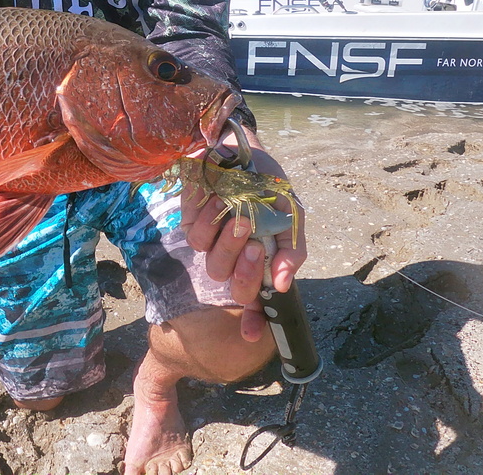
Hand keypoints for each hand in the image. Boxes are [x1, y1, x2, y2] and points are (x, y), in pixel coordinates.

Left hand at [180, 139, 306, 341]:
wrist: (240, 147)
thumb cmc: (267, 182)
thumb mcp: (290, 212)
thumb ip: (292, 247)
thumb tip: (282, 283)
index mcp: (260, 260)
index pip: (257, 302)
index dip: (253, 322)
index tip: (250, 335)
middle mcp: (234, 257)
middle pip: (232, 285)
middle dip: (243, 267)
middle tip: (252, 238)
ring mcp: (210, 241)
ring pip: (212, 262)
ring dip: (226, 236)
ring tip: (236, 208)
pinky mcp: (190, 222)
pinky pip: (195, 234)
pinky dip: (208, 216)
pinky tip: (217, 196)